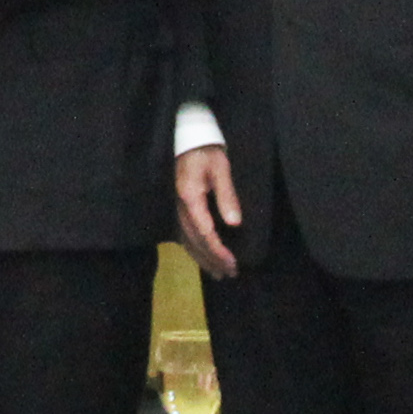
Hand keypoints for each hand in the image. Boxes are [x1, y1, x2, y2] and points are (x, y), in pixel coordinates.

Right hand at [174, 145, 242, 275]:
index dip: (218, 250)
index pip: (204, 232)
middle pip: (195, 241)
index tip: (232, 263)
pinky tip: (202, 258)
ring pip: (188, 241)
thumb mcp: (221, 169)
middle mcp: (181, 207)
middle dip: (213, 259)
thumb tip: (235, 224)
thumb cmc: (207, 152)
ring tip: (218, 274)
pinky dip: (194, 250)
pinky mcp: (180, 208)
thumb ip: (227, 196)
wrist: (189, 139)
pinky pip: (184, 235)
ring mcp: (178, 208)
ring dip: (203, 259)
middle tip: (230, 274)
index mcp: (190, 197)